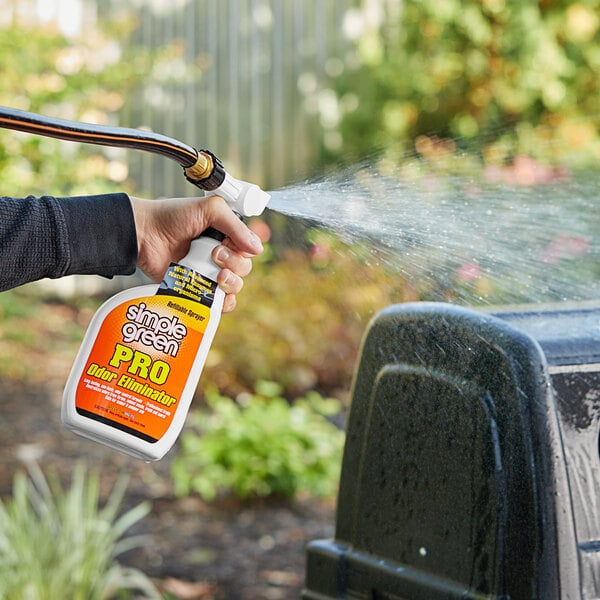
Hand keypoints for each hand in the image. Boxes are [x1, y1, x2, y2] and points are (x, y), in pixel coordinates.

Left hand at [130, 195, 263, 312]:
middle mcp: (220, 254)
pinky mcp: (197, 289)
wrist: (143, 234)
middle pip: (245, 268)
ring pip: (235, 286)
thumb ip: (235, 225)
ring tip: (217, 275)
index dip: (244, 248)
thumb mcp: (209, 209)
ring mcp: (208, 273)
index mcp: (225, 234)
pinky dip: (223, 302)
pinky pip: (219, 303)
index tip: (226, 243)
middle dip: (235, 263)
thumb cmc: (172, 217)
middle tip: (215, 255)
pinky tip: (217, 295)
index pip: (249, 248)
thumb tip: (257, 249)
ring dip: (232, 282)